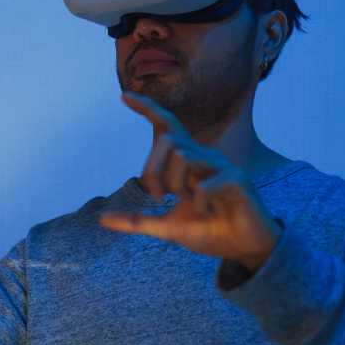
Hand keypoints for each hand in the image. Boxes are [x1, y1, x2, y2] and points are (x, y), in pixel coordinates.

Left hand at [99, 93, 281, 269]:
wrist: (243, 248)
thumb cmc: (209, 231)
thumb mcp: (166, 228)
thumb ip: (136, 222)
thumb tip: (102, 220)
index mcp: (189, 162)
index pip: (167, 127)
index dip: (148, 109)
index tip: (124, 96)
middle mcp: (204, 156)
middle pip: (168, 140)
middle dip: (154, 171)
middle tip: (160, 198)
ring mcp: (222, 165)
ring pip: (183, 156)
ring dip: (177, 186)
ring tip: (190, 205)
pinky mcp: (237, 179)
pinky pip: (202, 184)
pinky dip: (197, 204)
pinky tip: (206, 213)